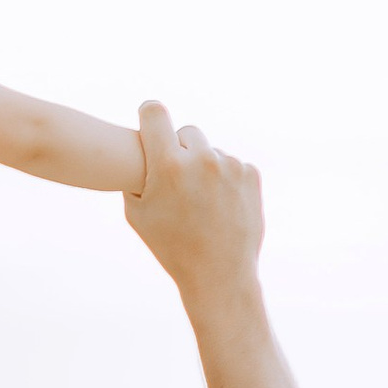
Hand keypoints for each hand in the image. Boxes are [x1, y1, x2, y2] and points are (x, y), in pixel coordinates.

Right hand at [124, 104, 263, 296]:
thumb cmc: (171, 247)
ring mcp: (230, 165)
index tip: (149, 117)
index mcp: (167, 166)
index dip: (149, 114)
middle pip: (186, 131)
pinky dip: (225, 179)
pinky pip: (232, 164)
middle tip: (177, 177)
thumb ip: (135, 175)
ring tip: (201, 201)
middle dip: (180, 148)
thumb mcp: (136, 214)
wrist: (218, 274)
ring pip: (211, 150)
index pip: (155, 112)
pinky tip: (220, 205)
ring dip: (204, 166)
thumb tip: (139, 146)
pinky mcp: (251, 173)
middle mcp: (201, 159)